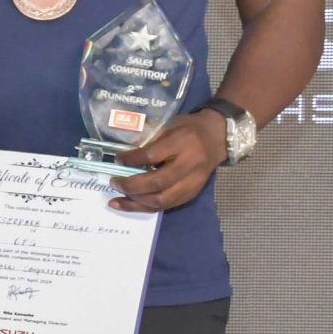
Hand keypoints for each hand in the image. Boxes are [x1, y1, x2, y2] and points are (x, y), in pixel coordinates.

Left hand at [109, 109, 227, 212]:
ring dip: (135, 202)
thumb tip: (123, 158)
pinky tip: (128, 205)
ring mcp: (193, 182)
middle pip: (157, 182)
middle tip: (114, 182)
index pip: (152, 156)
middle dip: (130, 186)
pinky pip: (167, 206)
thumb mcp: (170, 126)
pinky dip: (145, 207)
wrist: (218, 137)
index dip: (131, 160)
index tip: (117, 159)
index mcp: (183, 142)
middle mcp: (190, 164)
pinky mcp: (193, 193)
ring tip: (116, 199)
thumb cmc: (190, 129)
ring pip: (161, 200)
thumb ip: (150, 141)